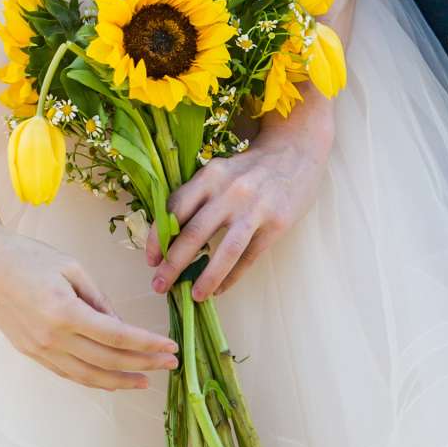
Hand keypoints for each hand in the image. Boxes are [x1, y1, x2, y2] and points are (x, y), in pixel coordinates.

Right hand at [0, 224, 179, 391]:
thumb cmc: (27, 257)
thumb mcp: (71, 267)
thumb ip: (98, 298)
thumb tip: (121, 325)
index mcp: (65, 312)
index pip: (117, 336)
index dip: (147, 344)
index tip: (171, 347)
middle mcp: (52, 338)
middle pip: (107, 361)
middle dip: (143, 364)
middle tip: (169, 365)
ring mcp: (40, 350)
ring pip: (88, 376)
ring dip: (120, 381)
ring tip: (146, 380)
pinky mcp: (31, 353)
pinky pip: (69, 373)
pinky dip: (93, 379)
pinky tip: (111, 378)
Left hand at [145, 120, 330, 301]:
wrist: (296, 150)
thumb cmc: (251, 166)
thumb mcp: (221, 171)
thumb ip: (199, 196)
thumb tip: (170, 236)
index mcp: (210, 175)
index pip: (175, 208)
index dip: (158, 237)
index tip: (151, 260)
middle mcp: (230, 190)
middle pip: (194, 232)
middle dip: (173, 264)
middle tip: (160, 286)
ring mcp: (255, 208)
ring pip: (224, 250)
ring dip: (206, 278)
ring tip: (194, 296)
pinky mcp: (276, 223)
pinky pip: (249, 257)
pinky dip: (232, 277)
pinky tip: (221, 290)